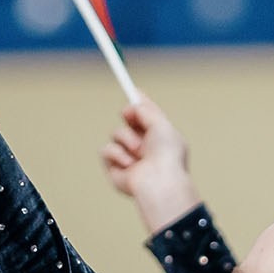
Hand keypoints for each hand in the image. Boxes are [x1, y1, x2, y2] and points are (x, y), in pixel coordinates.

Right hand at [100, 97, 201, 234]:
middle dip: (129, 116)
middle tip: (130, 114)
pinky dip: (117, 154)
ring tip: (139, 151)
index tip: (133, 91)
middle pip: (128, 121)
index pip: (147, 116)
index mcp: (160, 137)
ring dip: (126, 138)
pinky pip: (106, 149)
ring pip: (116, 133)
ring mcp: (130, 156)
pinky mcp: (115, 167)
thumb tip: (134, 105)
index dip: (139, 105)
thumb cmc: (166, 156)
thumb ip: (146, 110)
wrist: (159, 181)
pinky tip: (130, 164)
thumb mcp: (161, 124)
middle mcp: (145, 146)